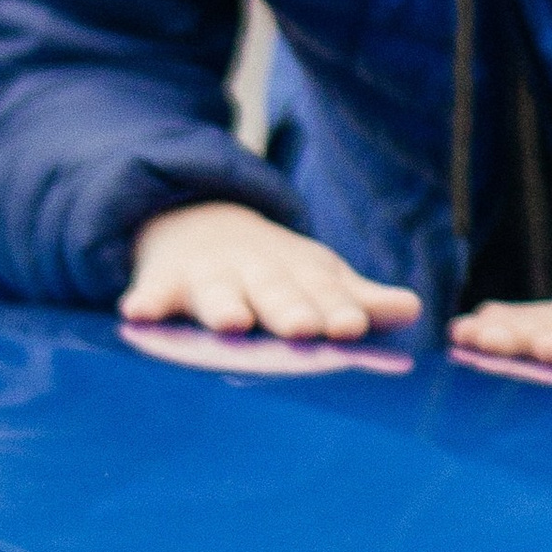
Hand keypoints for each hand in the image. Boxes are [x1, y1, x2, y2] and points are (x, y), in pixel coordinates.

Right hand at [123, 201, 420, 342]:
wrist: (202, 224)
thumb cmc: (275, 273)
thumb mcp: (317, 280)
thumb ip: (358, 300)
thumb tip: (414, 311)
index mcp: (300, 273)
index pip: (323, 293)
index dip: (337, 309)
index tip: (352, 326)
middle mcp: (257, 271)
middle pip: (275, 290)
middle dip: (289, 308)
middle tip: (304, 327)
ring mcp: (210, 275)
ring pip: (218, 292)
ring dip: (224, 305)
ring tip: (232, 323)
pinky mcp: (164, 282)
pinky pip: (153, 293)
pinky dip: (147, 301)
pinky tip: (138, 314)